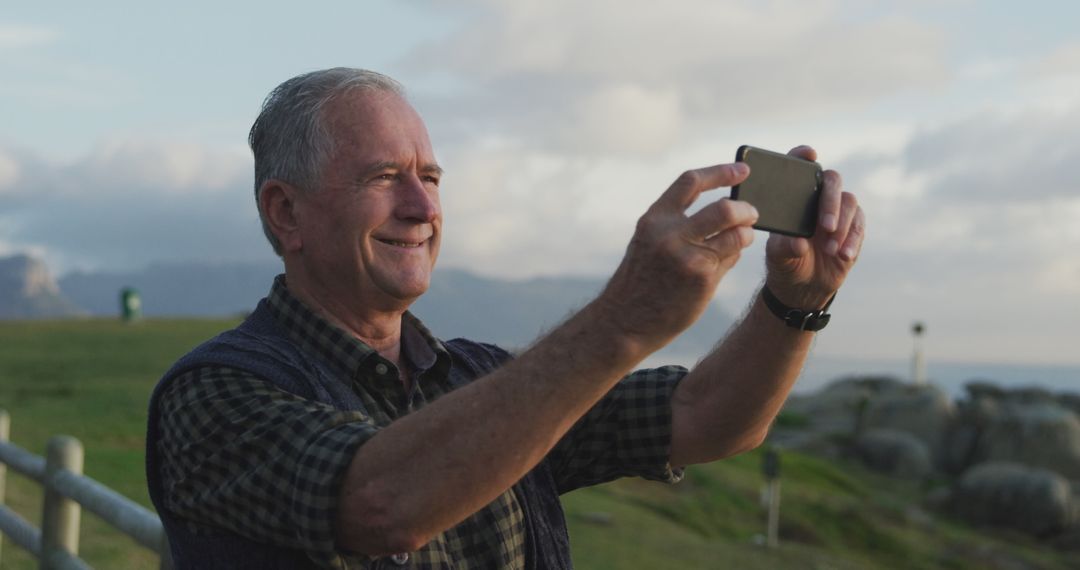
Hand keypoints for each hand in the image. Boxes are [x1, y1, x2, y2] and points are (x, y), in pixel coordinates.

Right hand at [600, 163, 758, 347]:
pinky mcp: (702, 279)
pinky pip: (731, 258)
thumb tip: (726, 211)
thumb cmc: (641, 281)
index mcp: (654, 219)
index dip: (721, 172)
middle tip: (752, 213)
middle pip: (724, 208)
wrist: (624, 321)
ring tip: (743, 237)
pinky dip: (734, 255)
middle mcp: (670, 234)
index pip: (691, 182)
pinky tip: (725, 261)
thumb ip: (679, 224)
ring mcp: (687, 257)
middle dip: (745, 209)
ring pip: (736, 234)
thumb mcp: (649, 243)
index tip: (743, 170)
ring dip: (746, 234)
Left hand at [764, 145, 865, 307]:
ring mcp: (839, 210)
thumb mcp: (779, 256)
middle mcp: (818, 197)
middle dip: (831, 201)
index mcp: (796, 196)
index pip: (800, 168)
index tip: (810, 154)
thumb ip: (786, 248)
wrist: (803, 285)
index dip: (803, 155)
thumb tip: (800, 243)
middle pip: (832, 181)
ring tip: (830, 249)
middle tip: (826, 225)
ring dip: (842, 226)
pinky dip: (853, 239)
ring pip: (849, 202)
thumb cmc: (785, 262)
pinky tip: (843, 254)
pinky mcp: (854, 227)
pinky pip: (859, 225)